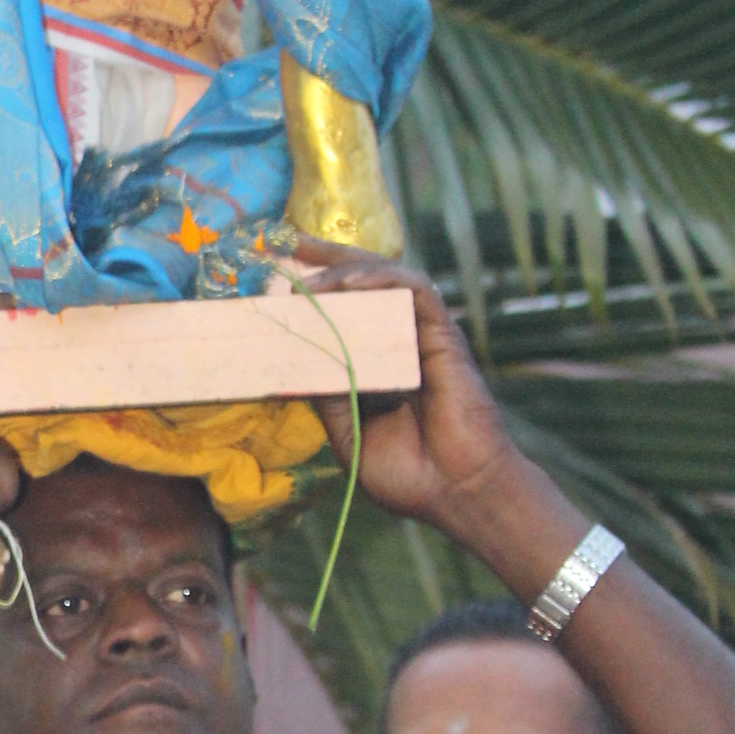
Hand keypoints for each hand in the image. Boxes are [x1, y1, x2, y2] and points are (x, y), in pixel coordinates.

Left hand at [294, 246, 520, 529]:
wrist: (457, 493)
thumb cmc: (411, 474)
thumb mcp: (348, 436)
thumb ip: (325, 398)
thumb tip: (292, 365)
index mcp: (376, 364)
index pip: (344, 312)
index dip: (314, 290)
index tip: (277, 275)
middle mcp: (400, 343)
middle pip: (364, 283)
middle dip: (327, 257)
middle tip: (287, 240)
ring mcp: (423, 338)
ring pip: (388, 280)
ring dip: (348, 270)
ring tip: (312, 278)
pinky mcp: (445, 337)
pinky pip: (416, 292)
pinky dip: (384, 280)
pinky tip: (352, 283)